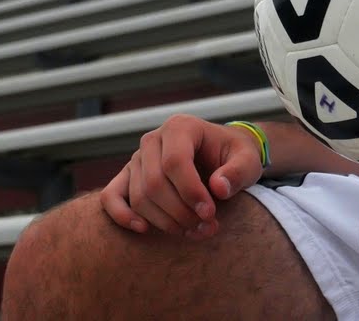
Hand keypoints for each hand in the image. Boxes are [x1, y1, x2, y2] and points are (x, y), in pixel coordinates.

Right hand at [100, 115, 263, 239]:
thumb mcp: (248, 161)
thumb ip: (238, 172)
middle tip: (205, 228)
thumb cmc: (234, 157)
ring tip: (193, 232)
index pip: (175, 162)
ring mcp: (137, 158)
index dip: (190, 192)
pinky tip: (144, 229)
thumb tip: (218, 188)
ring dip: (165, 221)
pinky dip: (122, 215)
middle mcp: (153, 140)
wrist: (222, 157)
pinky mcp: (128, 177)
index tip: (209, 214)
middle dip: (180, 212)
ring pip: (139, 196)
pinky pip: (111, 196)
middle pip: (154, 183)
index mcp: (180, 127)